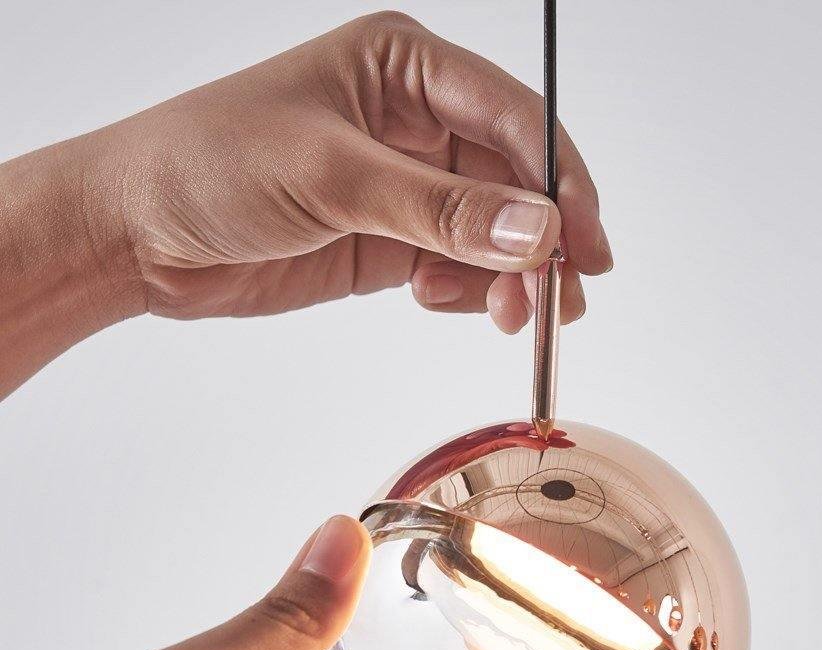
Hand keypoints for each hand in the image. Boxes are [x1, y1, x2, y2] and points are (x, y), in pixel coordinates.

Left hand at [85, 11, 608, 330]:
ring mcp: (405, 185)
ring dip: (510, 277)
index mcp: (404, 67)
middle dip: (539, 243)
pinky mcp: (390, 240)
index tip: (585, 244)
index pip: (513, 117)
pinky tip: (439, 301)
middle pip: (514, 182)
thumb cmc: (210, 165)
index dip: (560, 181)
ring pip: (492, 233)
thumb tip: (538, 231)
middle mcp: (414, 121)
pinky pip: (458, 268)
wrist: (139, 233)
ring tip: (507, 314)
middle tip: (555, 300)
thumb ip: (441, 209)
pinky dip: (468, 292)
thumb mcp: (333, 177)